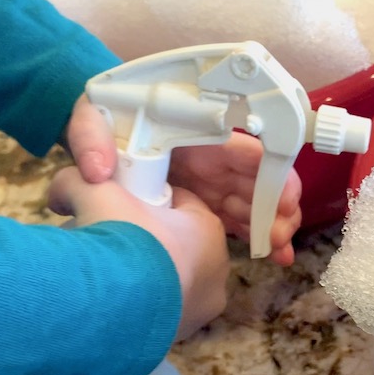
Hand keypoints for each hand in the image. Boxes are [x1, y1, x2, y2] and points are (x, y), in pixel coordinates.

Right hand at [47, 167, 230, 339]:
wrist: (113, 306)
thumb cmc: (121, 240)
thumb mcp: (95, 193)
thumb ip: (78, 181)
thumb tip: (60, 192)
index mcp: (209, 231)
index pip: (182, 203)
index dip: (150, 198)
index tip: (122, 201)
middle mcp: (216, 272)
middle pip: (176, 245)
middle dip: (143, 240)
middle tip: (106, 239)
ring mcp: (201, 310)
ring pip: (168, 282)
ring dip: (140, 276)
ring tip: (102, 274)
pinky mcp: (178, 338)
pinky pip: (157, 314)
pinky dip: (137, 306)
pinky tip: (109, 302)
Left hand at [64, 95, 302, 265]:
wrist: (97, 143)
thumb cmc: (103, 121)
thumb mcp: (92, 117)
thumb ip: (90, 135)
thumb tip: (98, 170)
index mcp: (195, 135)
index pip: (243, 150)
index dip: (269, 171)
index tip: (284, 196)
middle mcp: (210, 159)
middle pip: (258, 180)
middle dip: (278, 205)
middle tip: (281, 233)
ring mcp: (210, 184)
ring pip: (254, 203)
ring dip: (273, 226)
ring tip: (279, 253)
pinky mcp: (203, 206)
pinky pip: (238, 221)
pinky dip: (258, 237)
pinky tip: (272, 257)